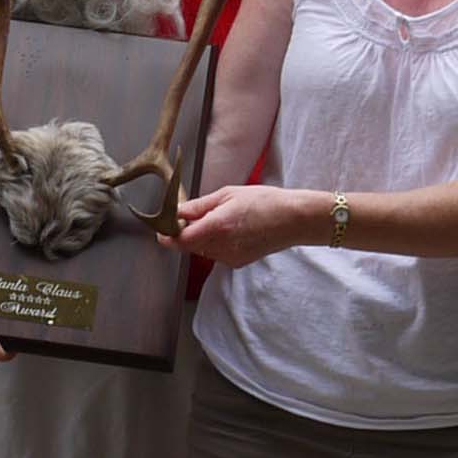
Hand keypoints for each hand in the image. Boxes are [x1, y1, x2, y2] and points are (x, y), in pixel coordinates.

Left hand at [171, 182, 318, 266]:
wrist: (294, 220)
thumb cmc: (265, 201)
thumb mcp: (228, 194)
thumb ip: (199, 206)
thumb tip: (177, 212)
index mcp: (217, 226)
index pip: (180, 239)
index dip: (168, 235)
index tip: (163, 229)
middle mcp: (221, 246)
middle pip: (189, 245)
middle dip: (187, 233)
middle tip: (195, 216)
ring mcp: (230, 258)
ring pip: (202, 250)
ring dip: (202, 238)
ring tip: (222, 220)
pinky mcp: (237, 263)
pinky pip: (217, 254)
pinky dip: (217, 244)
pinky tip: (233, 230)